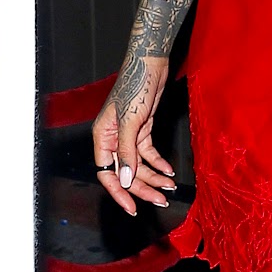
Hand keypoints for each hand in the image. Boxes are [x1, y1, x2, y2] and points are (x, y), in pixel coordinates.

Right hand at [93, 55, 174, 216]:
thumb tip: (125, 180)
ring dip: (154, 177)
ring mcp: (128, 135)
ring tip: (169, 188)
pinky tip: (169, 171)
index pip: (106, 173)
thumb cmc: (135, 86)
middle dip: (143, 187)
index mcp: (102, 137)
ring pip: (139, 165)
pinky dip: (159, 163)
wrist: (150, 63)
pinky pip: (149, 153)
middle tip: (161, 201)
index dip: (119, 192)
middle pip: (126, 172)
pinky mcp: (143, 129)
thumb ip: (127, 152)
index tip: (132, 208)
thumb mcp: (130, 121)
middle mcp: (113, 139)